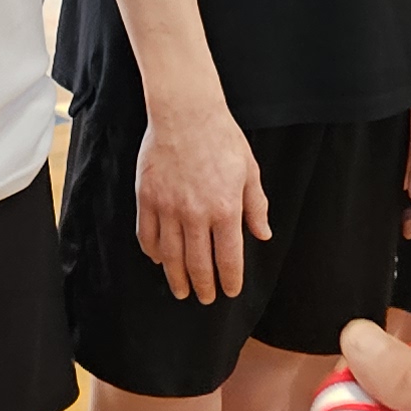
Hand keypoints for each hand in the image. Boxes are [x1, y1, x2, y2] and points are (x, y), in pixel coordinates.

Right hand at [134, 87, 267, 304]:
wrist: (185, 113)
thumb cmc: (222, 138)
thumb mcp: (249, 171)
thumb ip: (256, 206)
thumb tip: (262, 235)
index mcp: (226, 209)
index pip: (229, 258)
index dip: (229, 280)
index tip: (229, 291)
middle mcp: (196, 214)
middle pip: (198, 264)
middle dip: (203, 286)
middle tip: (206, 298)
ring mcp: (168, 207)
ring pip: (171, 256)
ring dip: (177, 278)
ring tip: (181, 291)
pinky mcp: (147, 198)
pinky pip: (147, 235)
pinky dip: (154, 253)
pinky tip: (160, 260)